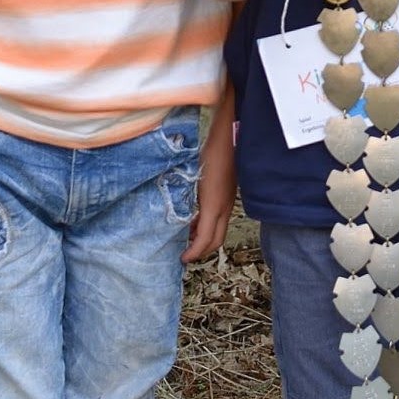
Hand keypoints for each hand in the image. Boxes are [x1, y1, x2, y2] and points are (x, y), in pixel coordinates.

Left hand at [181, 101, 236, 262]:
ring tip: (187, 238)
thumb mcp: (191, 176)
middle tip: (185, 254)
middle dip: (201, 251)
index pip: (205, 239)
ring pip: (219, 231)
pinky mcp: (229, 197)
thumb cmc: (209, 154)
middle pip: (216, 241)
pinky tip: (195, 220)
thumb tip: (169, 212)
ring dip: (205, 239)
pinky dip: (208, 226)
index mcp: (213, 206)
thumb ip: (181, 195)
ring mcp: (229, 203)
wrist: (228, 140)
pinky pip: (220, 219)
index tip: (182, 259)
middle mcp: (224, 208)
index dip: (194, 253)